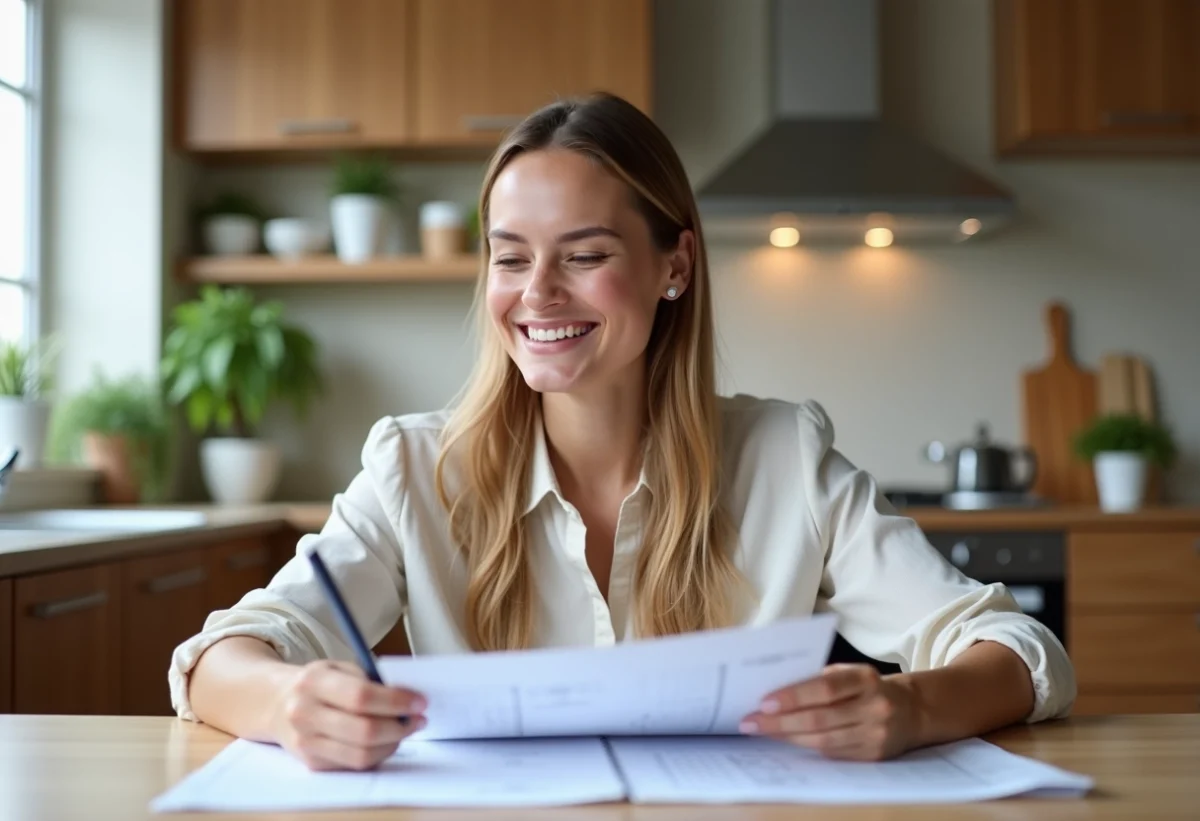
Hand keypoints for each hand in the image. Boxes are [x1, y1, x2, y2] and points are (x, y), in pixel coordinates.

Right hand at [269, 660, 426, 770]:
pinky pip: (354, 765)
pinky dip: (377, 754)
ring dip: (392, 744)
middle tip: (418, 719)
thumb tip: (407, 697)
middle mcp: (304, 713)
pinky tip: (386, 741)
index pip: (361, 696)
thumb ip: (369, 679)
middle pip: (363, 731)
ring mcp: (306, 742)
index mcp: (313, 682)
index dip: (396, 701)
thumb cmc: (319, 683)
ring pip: (361, 755)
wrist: (277, 704)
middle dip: (399, 727)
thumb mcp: (339, 667)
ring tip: (405, 729)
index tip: (420, 702)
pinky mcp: (312, 763)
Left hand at [740, 663, 919, 760]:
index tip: (764, 701)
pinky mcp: (874, 755)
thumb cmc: (867, 688)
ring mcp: (876, 734)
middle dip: (780, 721)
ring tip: (763, 731)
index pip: (825, 688)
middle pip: (820, 718)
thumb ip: (820, 678)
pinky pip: (833, 753)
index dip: (793, 696)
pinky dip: (806, 746)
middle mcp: (874, 706)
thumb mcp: (850, 673)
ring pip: (824, 740)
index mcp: (866, 678)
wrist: (912, 711)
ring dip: (788, 736)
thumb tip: (776, 689)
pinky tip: (786, 740)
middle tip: (751, 721)